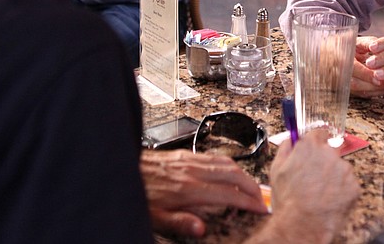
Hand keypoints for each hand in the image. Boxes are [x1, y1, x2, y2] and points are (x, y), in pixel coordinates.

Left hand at [140, 149, 266, 237]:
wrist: (123, 169)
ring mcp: (190, 160)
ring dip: (243, 174)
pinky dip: (228, 164)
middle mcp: (192, 171)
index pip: (228, 194)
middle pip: (233, 174)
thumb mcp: (155, 217)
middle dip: (252, 185)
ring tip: (250, 186)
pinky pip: (213, 156)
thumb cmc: (139, 193)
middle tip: (260, 198)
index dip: (247, 201)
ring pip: (226, 162)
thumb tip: (201, 228)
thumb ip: (180, 222)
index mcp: (188, 189)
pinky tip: (228, 170)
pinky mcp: (185, 154)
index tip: (259, 208)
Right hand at [255, 129, 358, 243]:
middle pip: (330, 152)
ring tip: (319, 194)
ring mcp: (344, 169)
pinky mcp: (354, 186)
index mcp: (310, 146)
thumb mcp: (276, 169)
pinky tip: (329, 200)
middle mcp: (329, 153)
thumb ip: (285, 148)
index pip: (320, 132)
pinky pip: (348, 185)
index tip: (315, 149)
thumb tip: (291, 139)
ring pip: (340, 169)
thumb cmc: (288, 200)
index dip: (316, 141)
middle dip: (324, 162)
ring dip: (333, 178)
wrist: (302, 225)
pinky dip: (341, 191)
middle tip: (314, 179)